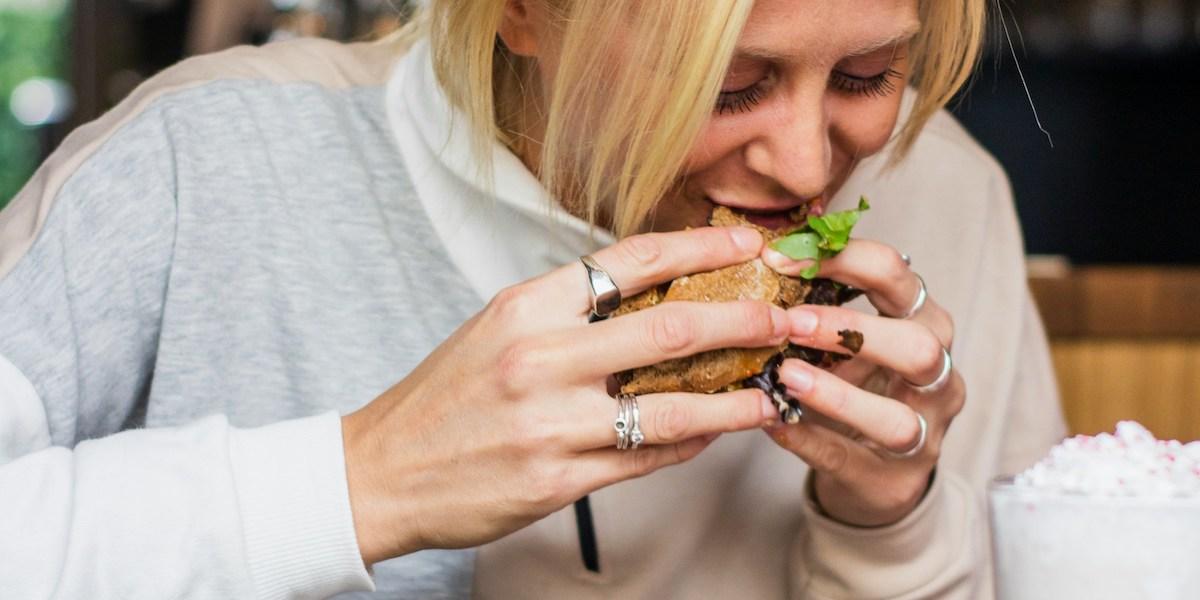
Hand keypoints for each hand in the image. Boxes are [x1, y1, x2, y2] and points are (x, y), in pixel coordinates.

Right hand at [342, 226, 788, 564]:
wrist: (382, 471)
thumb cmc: (444, 397)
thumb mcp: (497, 330)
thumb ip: (569, 312)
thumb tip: (652, 295)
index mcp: (526, 306)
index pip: (632, 260)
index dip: (702, 246)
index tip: (749, 241)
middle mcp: (540, 357)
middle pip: (671, 328)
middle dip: (745, 319)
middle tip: (788, 317)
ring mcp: (550, 423)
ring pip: (672, 406)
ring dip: (735, 398)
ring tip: (772, 392)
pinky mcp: (556, 480)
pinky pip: (645, 458)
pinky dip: (689, 444)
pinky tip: (713, 433)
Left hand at [762, 240, 962, 526]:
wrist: (875, 473)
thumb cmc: (856, 386)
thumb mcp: (847, 341)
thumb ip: (819, 304)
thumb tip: (764, 257)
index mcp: (925, 324)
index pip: (900, 276)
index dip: (845, 259)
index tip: (782, 258)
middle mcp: (938, 378)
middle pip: (920, 346)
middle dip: (853, 330)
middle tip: (791, 322)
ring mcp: (924, 435)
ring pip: (896, 418)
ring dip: (836, 395)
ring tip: (785, 376)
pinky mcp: (893, 482)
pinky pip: (849, 460)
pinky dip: (808, 439)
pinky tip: (772, 421)